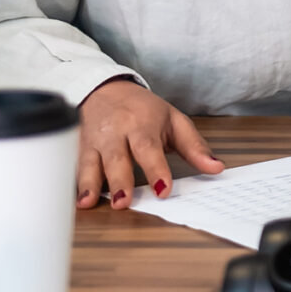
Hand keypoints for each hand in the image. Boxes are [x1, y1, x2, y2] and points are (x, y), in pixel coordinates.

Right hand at [77, 77, 223, 208]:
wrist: (105, 89)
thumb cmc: (143, 109)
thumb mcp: (173, 121)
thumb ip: (194, 146)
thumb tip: (216, 168)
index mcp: (142, 124)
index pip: (149, 148)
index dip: (156, 169)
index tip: (163, 190)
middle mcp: (116, 132)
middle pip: (117, 158)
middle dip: (120, 180)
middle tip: (124, 201)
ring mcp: (94, 141)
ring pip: (91, 163)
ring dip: (90, 184)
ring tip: (90, 202)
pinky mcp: (77, 148)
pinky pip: (74, 166)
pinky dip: (74, 183)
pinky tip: (75, 199)